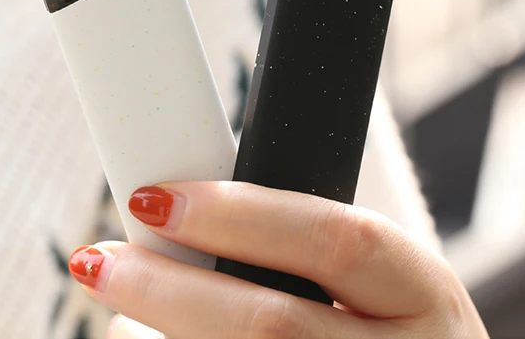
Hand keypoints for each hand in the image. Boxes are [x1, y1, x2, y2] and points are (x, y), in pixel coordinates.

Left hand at [68, 182, 488, 337]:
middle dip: (170, 290)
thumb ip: (296, 249)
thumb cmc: (377, 332)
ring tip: (124, 320)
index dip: (239, 216)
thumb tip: (174, 219)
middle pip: (271, 325)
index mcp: (423, 296)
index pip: (336, 240)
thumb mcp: (373, 283)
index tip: (156, 199)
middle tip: (101, 262)